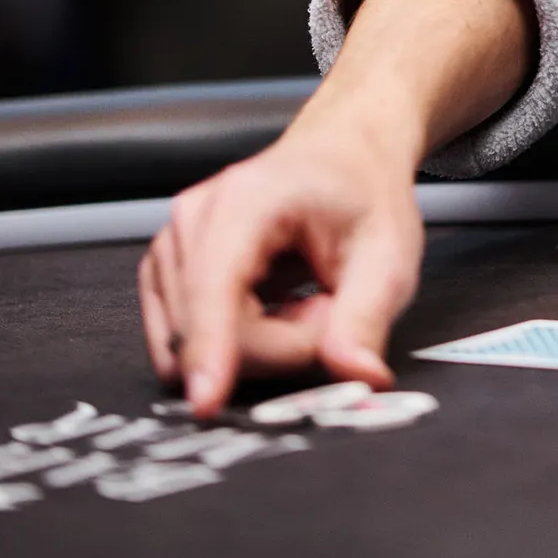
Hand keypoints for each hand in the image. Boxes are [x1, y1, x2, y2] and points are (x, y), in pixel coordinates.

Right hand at [136, 0, 535, 415]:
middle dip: (280, 344)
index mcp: (246, 200)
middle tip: (328, 307)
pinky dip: (236, 343)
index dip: (211, 348)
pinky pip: (186, 343)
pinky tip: (273, 309)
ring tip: (302, 299)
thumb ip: (367, 317)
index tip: (207, 402)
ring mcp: (174, 245)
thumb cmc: (363, 193)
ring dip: (260, 345)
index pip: (215, 287)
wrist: (344, 155)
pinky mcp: (168, 272)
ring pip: (195, 346)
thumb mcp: (389, 253)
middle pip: (213, 330)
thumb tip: (357, 376)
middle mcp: (195, 218)